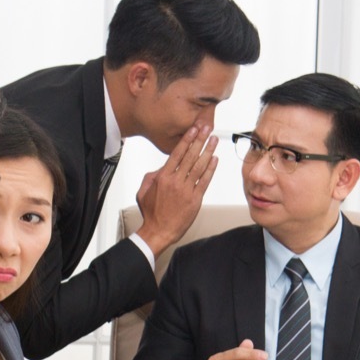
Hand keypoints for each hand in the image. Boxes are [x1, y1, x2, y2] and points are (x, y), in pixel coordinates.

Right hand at [134, 126, 218, 255]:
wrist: (159, 231)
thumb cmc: (152, 213)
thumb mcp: (144, 191)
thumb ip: (152, 176)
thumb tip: (161, 167)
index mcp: (162, 177)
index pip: (177, 153)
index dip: (187, 140)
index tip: (194, 130)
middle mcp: (175, 181)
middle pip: (190, 156)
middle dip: (200, 140)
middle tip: (207, 129)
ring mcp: (186, 190)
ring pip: (199, 166)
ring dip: (208, 151)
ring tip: (214, 140)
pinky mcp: (195, 199)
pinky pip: (204, 181)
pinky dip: (210, 169)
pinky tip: (215, 160)